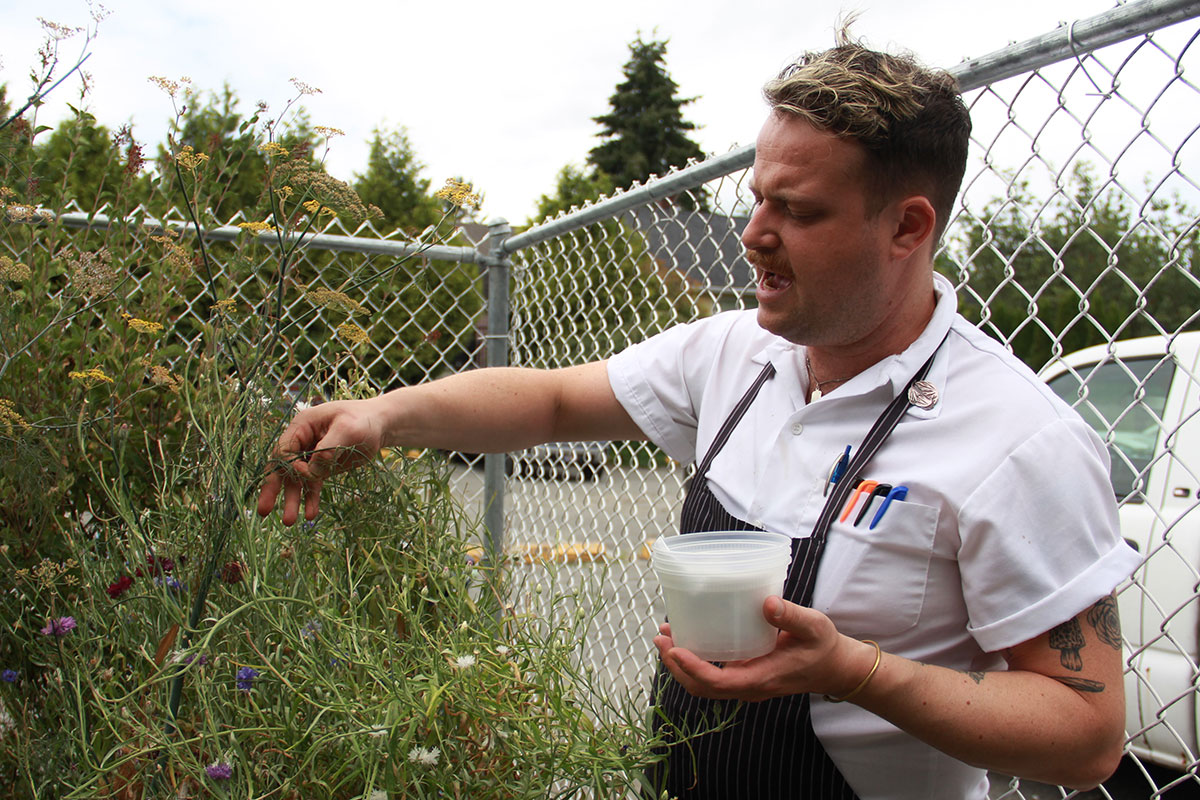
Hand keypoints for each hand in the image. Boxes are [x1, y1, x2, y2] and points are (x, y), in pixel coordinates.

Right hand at [256, 398, 385, 524]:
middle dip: (273, 489)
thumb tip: (311, 471)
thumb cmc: (363, 420)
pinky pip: (312, 485)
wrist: (379, 424)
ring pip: (295, 480)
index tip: (307, 475)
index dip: (290, 466)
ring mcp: (310, 456)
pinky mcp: (322, 467)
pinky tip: (311, 514)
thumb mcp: (347, 429)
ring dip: (292, 500)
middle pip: (281, 466)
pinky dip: (310, 499)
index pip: (285, 449)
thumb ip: (327, 449)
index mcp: (302, 426)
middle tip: (263, 511)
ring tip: (289, 521)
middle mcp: (301, 441)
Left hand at [652, 596, 875, 701]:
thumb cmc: (824, 648)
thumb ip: (792, 617)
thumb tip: (767, 604)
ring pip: (705, 683)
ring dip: (681, 664)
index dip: (694, 670)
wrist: (834, 668)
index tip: (676, 651)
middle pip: (703, 687)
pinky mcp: (745, 674)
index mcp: (762, 678)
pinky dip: (695, 660)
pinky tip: (687, 638)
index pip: (719, 683)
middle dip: (677, 667)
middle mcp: (749, 686)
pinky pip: (714, 674)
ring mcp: (746, 682)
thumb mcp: (814, 628)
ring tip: (665, 636)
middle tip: (661, 639)